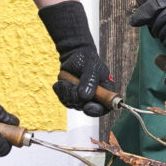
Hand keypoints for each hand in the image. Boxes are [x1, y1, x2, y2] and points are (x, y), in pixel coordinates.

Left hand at [39, 1, 114, 116]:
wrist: (75, 54)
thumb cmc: (88, 59)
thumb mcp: (92, 67)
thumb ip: (90, 81)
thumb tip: (84, 97)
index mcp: (105, 91)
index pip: (104, 108)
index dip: (96, 111)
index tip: (87, 106)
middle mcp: (94, 97)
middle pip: (85, 108)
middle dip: (76, 98)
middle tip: (73, 85)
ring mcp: (81, 98)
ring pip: (72, 104)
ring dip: (67, 92)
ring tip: (67, 80)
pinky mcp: (70, 96)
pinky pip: (63, 99)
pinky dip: (60, 91)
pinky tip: (62, 82)